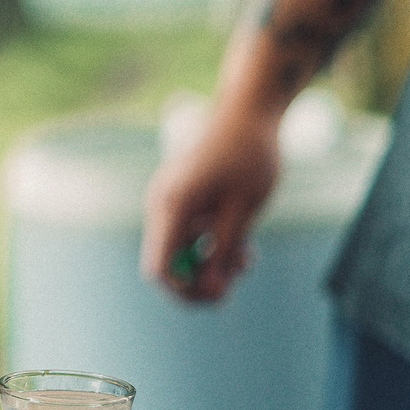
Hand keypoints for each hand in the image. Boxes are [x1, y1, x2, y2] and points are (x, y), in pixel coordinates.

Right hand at [140, 103, 280, 303]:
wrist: (247, 112)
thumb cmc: (249, 155)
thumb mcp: (244, 208)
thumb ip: (225, 249)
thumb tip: (212, 290)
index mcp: (173, 205)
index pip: (160, 267)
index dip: (184, 290)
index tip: (218, 297)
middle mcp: (162, 205)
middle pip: (167, 262)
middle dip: (201, 280)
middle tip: (236, 284)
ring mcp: (170, 201)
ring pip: (181, 250)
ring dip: (211, 262)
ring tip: (248, 259)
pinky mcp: (182, 198)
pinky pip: (188, 233)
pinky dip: (211, 244)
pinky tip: (242, 244)